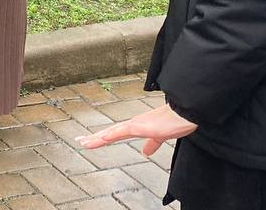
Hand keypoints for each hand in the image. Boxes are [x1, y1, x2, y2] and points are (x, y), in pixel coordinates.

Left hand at [77, 104, 197, 156]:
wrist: (185, 113)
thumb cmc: (175, 121)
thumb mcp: (161, 136)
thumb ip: (152, 144)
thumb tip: (145, 152)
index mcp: (137, 127)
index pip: (116, 134)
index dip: (103, 137)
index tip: (92, 140)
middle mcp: (133, 124)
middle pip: (109, 132)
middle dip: (95, 137)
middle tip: (80, 141)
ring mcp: (136, 125)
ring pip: (112, 133)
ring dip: (98, 138)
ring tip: (84, 142)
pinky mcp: (141, 126)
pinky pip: (123, 131)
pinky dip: (112, 135)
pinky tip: (103, 138)